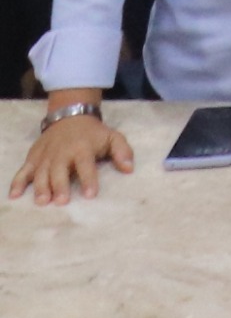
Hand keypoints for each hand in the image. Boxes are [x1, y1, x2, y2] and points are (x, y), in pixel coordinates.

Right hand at [9, 110, 131, 203]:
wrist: (69, 116)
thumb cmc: (93, 133)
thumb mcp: (113, 137)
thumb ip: (123, 152)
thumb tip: (129, 169)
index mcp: (82, 148)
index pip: (86, 165)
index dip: (89, 180)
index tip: (91, 195)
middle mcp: (62, 152)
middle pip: (60, 171)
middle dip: (60, 186)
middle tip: (61, 201)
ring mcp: (45, 156)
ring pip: (41, 173)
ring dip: (41, 187)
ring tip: (42, 201)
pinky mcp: (33, 158)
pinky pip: (23, 171)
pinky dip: (17, 182)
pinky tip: (13, 195)